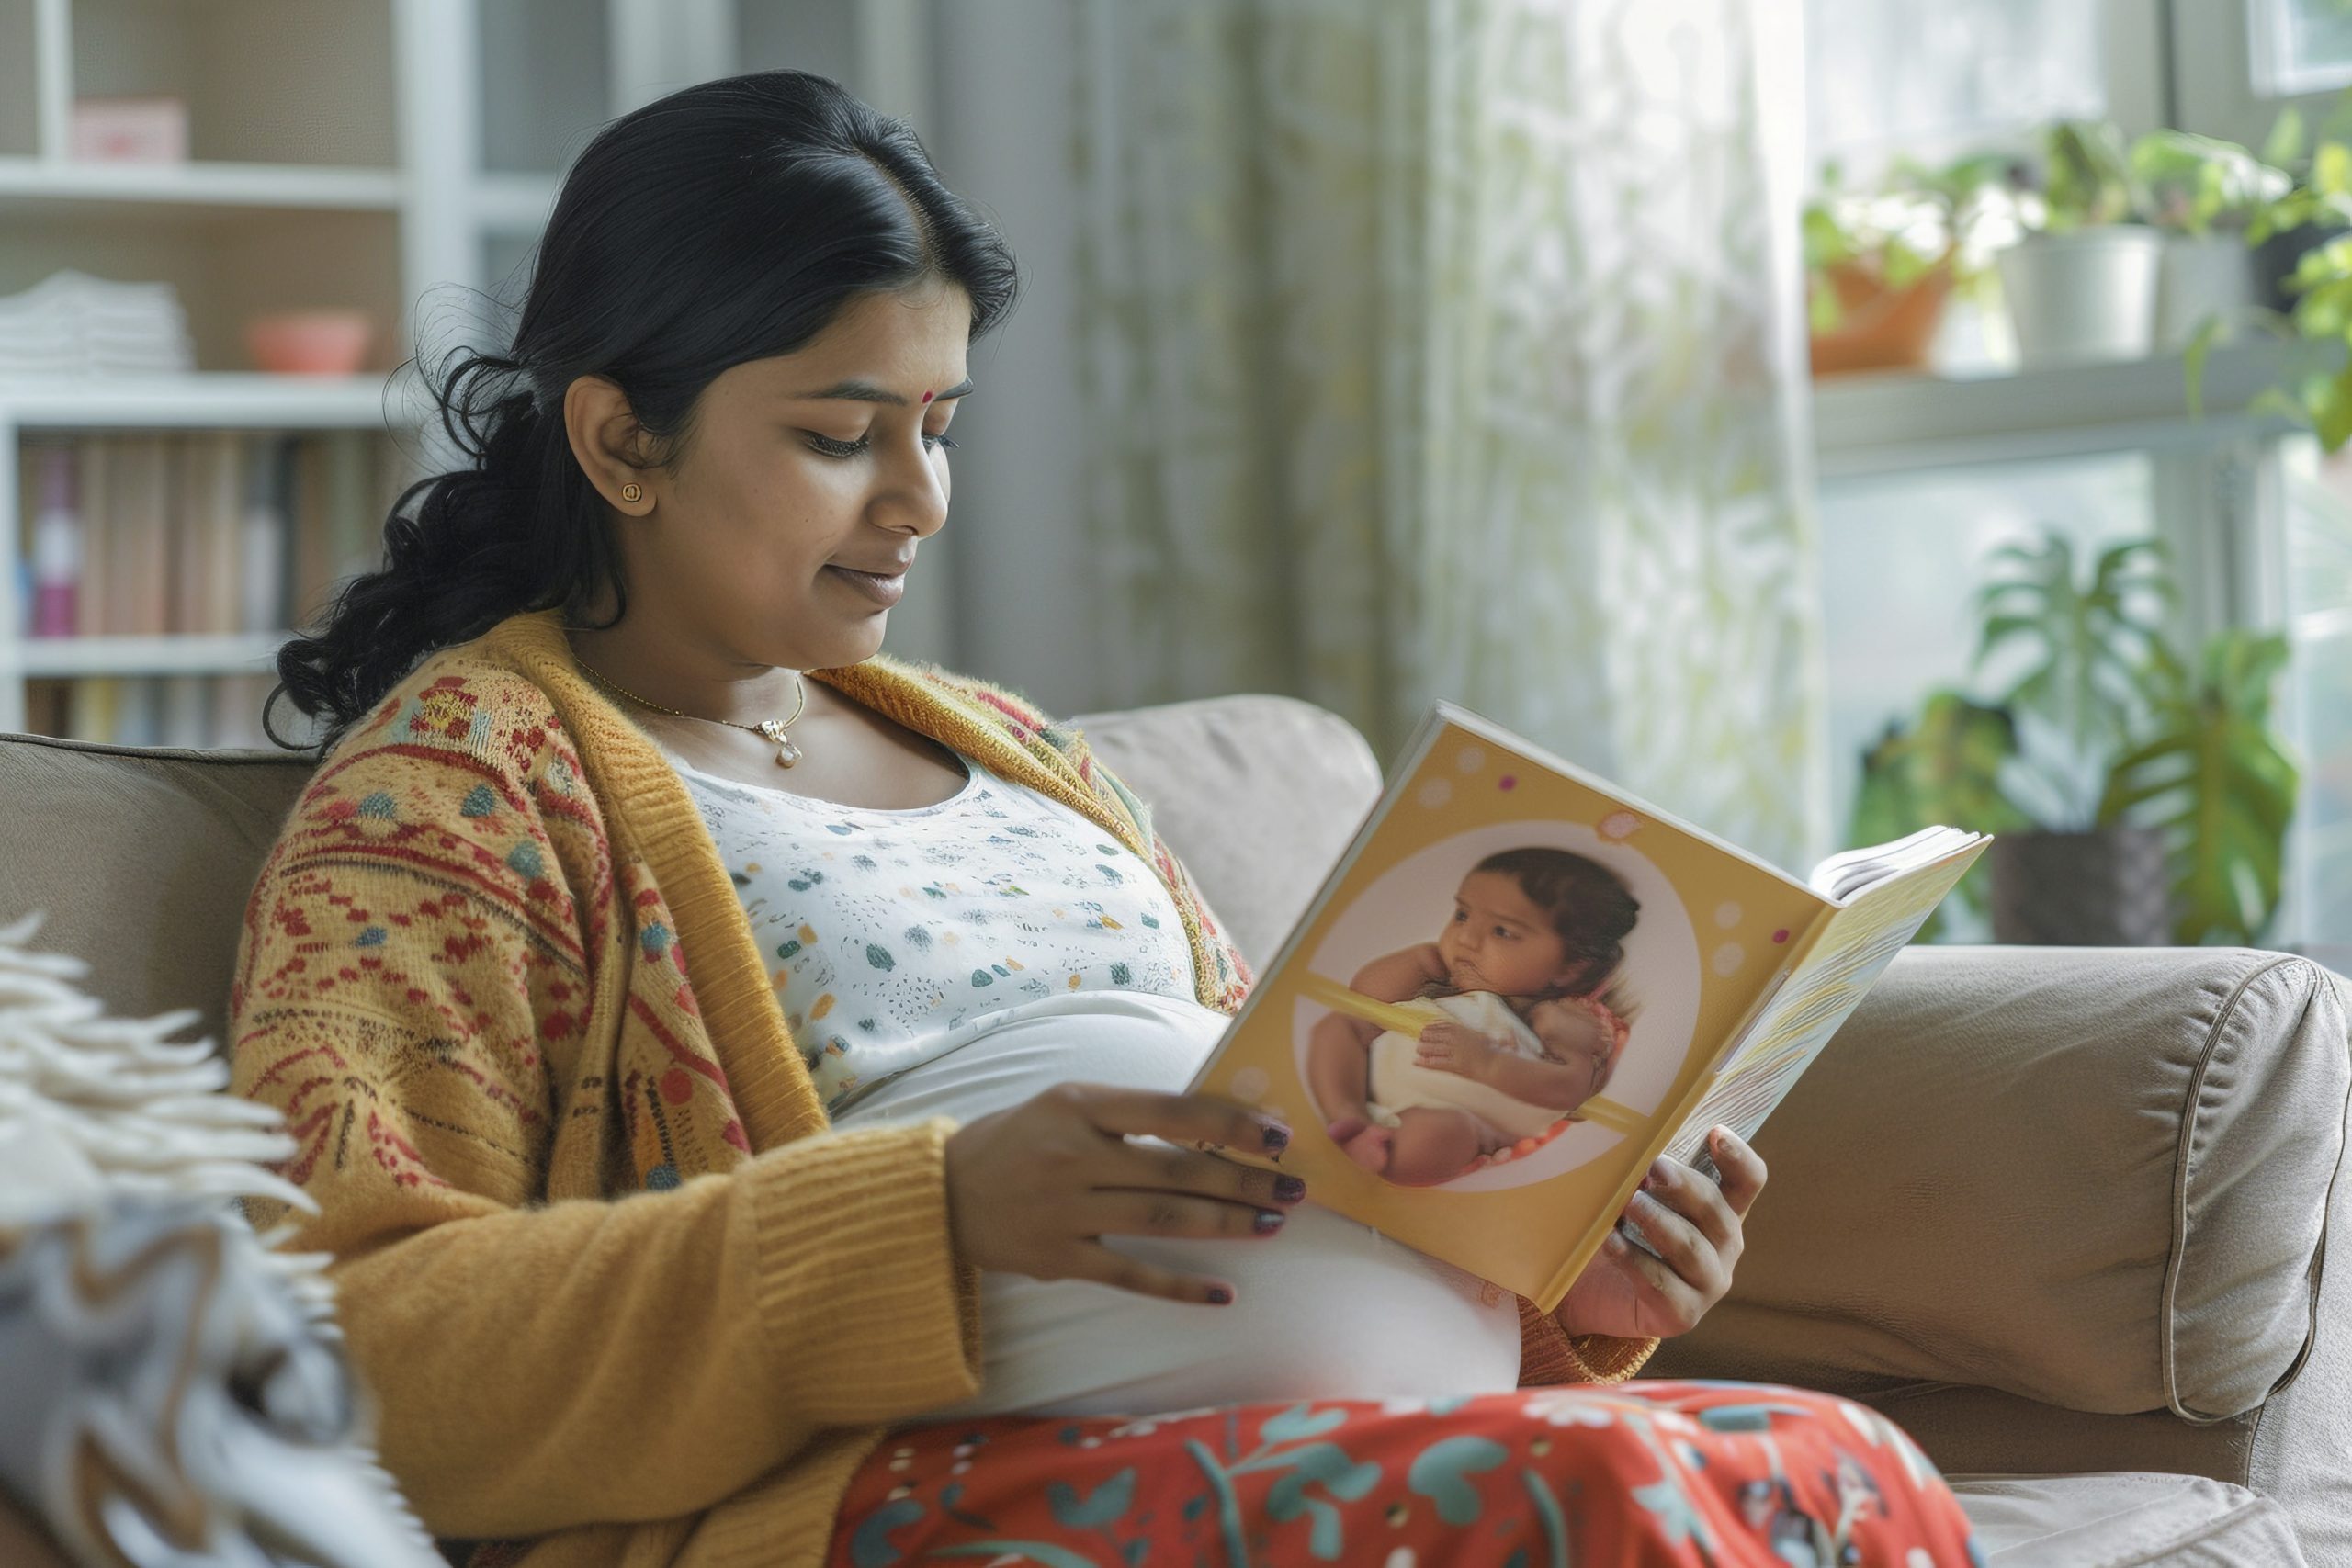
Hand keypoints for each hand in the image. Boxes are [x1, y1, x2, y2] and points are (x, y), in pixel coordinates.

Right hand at [944, 1084, 1304, 1305]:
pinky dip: (1180, 1287)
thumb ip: (1128, 1113)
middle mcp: (1075, 1156)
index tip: (1277, 1135)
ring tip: (1272, 1226)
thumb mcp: (1066, 1104)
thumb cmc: (1019, 1139)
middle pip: (1177, 1171)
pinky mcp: (1059, 1259)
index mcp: (1081, 1106)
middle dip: (1243, 1181)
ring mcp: (1067, 1211)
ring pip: (1162, 1220)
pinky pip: (1131, 1276)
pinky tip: (1223, 1293)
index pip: (1172, 1112)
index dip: (1230, 1124)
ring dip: (1225, 1224)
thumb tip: (1213, 1126)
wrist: (942, 1194)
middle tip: (1293, 1190)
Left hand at [1415, 1019, 1504, 1078]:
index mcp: (1462, 1030)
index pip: (1441, 1025)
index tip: (1424, 1030)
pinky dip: (1425, 1063)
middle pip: (1434, 1036)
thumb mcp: (1479, 1035)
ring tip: (1418, 1050)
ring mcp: (1455, 1051)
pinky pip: (1436, 1063)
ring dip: (1423, 1049)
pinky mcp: (1455, 1064)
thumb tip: (1452, 1026)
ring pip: (1433, 1048)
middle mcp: (1457, 1039)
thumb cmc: (1489, 1051)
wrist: (1496, 1065)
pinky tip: (1417, 1062)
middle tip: (1419, 1041)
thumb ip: (1465, 1030)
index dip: (1430, 1028)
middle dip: (1425, 1038)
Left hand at [1549, 1126, 1765, 1341]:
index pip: (1748, 1181)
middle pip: (1717, 1211)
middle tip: (1654, 1168)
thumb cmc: (1624, 1232)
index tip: (1715, 1132)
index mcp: (1722, 1210)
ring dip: (1660, 1222)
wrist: (1597, 1294)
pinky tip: (1611, 1243)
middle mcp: (1724, 1246)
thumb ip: (1645, 1171)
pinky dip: (1635, 1261)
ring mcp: (1707, 1283)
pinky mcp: (1682, 1314)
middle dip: (1685, 1187)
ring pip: (1691, 1249)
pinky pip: (1663, 1286)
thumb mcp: (1640, 1196)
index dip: (1738, 1157)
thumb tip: (1626, 1134)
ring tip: (1629, 1204)